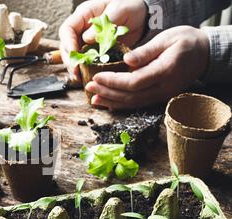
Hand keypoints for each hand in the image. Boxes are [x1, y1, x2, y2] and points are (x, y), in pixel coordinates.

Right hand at [59, 0, 147, 81]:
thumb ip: (102, 24)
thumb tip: (86, 39)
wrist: (143, 16)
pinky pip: (85, 61)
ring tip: (79, 77)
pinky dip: (84, 70)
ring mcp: (87, 40)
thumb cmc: (130, 6)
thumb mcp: (119, 10)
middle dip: (70, 60)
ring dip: (75, 67)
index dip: (68, 43)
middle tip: (76, 72)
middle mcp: (82, 28)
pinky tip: (86, 77)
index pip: (67, 29)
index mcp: (84, 14)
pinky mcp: (94, 51)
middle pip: (67, 45)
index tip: (74, 54)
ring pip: (74, 55)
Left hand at [86, 26, 209, 109]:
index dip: (113, 82)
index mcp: (165, 71)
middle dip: (107, 93)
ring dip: (111, 102)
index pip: (134, 83)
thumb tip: (126, 61)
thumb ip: (146, 52)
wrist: (205, 54)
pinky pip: (137, 104)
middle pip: (131, 96)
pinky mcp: (159, 97)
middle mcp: (164, 88)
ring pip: (133, 103)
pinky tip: (108, 103)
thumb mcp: (167, 39)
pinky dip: (121, 104)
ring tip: (93, 98)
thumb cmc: (186, 42)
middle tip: (88, 88)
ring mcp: (162, 95)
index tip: (97, 77)